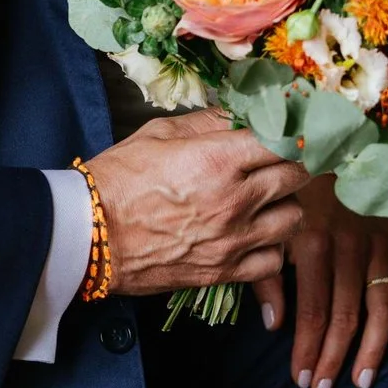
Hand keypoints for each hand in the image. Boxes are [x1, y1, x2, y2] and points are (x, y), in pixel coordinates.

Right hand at [84, 113, 306, 299]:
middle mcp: (235, 200)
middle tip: (282, 159)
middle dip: (294, 163)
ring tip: (269, 199)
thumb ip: (208, 123)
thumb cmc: (119, 177)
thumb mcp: (160, 133)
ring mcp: (234, 239)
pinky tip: (256, 235)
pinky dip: (272, 247)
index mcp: (219, 160)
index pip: (283, 139)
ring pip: (294, 219)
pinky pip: (275, 261)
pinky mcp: (225, 272)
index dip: (292, 130)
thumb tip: (241, 115)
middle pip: (297, 176)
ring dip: (286, 205)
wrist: (90, 234)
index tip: (292, 127)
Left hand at [264, 174, 387, 387]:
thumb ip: (266, 273)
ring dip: (373, 349)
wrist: (336, 138)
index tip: (301, 380)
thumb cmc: (292, 185)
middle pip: (346, 318)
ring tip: (362, 380)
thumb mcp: (269, 222)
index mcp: (313, 244)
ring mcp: (381, 244)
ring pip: (381, 309)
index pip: (312, 313)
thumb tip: (274, 325)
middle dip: (334, 359)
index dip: (307, 351)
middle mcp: (351, 247)